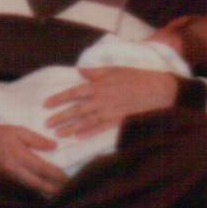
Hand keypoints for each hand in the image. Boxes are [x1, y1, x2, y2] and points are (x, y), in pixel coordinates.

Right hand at [0, 121, 66, 197]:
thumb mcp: (18, 130)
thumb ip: (36, 139)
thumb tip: (54, 146)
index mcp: (19, 155)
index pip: (42, 168)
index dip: (57, 175)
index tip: (69, 178)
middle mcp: (14, 169)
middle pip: (38, 183)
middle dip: (54, 188)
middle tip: (69, 190)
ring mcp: (10, 176)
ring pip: (32, 188)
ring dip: (47, 191)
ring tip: (61, 192)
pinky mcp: (8, 179)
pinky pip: (25, 186)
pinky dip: (37, 189)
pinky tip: (46, 190)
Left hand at [44, 66, 178, 138]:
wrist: (160, 91)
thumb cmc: (138, 77)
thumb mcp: (116, 70)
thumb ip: (96, 72)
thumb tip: (80, 71)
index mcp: (99, 85)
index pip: (73, 92)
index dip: (59, 99)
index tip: (46, 104)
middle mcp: (101, 99)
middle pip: (76, 109)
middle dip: (60, 117)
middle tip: (46, 124)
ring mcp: (110, 111)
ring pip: (85, 121)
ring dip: (70, 127)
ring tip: (57, 134)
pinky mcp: (119, 121)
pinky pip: (100, 128)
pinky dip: (89, 132)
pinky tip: (78, 137)